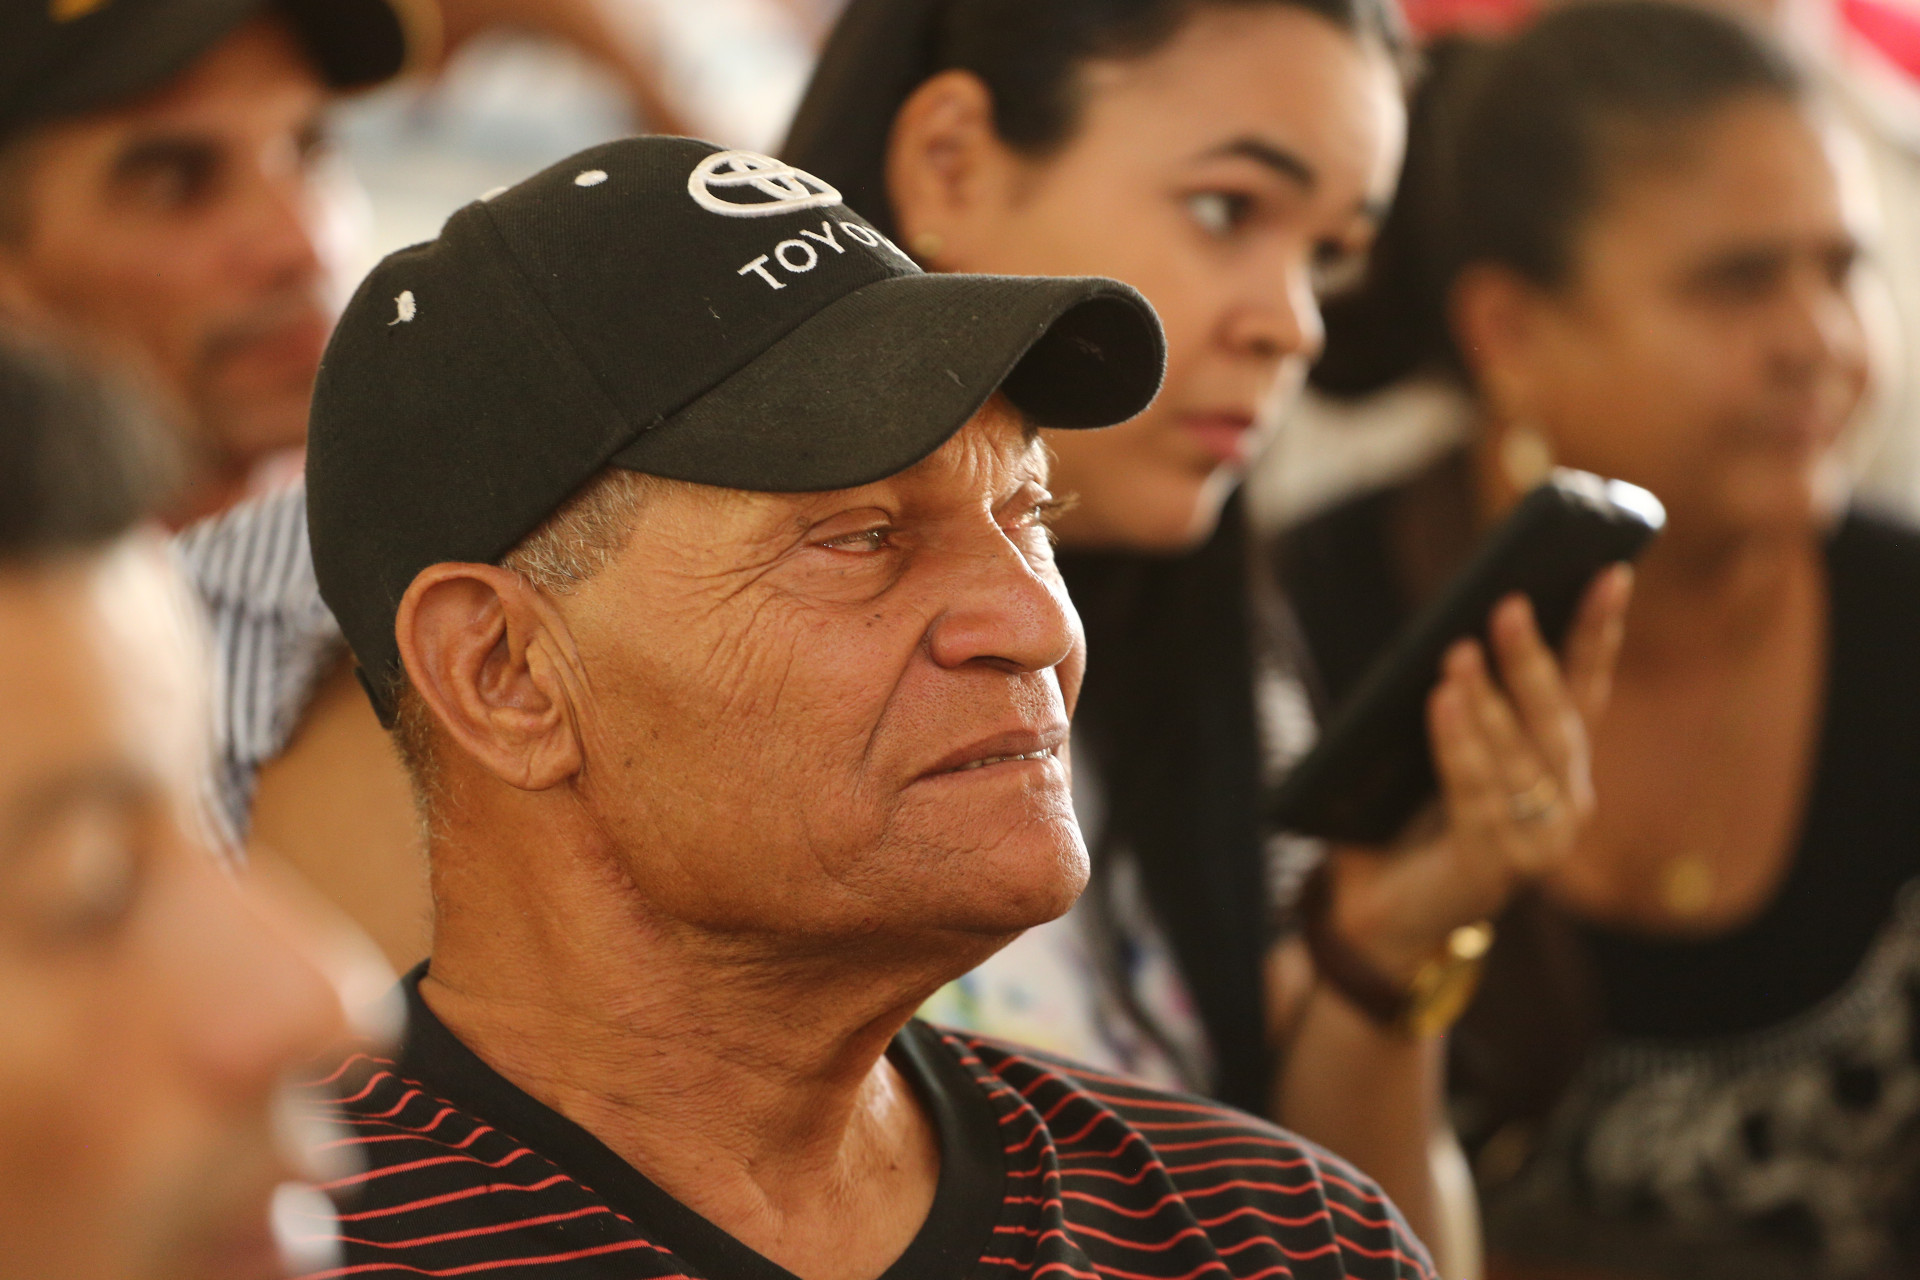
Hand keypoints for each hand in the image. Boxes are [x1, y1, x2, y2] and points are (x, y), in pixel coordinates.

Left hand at [1323, 565, 1632, 982]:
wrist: (1384, 911)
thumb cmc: (1414, 818)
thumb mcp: (1447, 751)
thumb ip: (1464, 704)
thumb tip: (1456, 631)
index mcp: (1559, 766)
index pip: (1585, 688)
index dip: (1598, 632)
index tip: (1609, 573)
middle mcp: (1566, 802)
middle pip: (1556, 717)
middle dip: (1533, 659)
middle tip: (1508, 604)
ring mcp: (1541, 840)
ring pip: (1519, 756)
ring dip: (1487, 699)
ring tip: (1457, 652)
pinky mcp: (1500, 866)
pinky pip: (1477, 791)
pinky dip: (1458, 743)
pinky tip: (1442, 702)